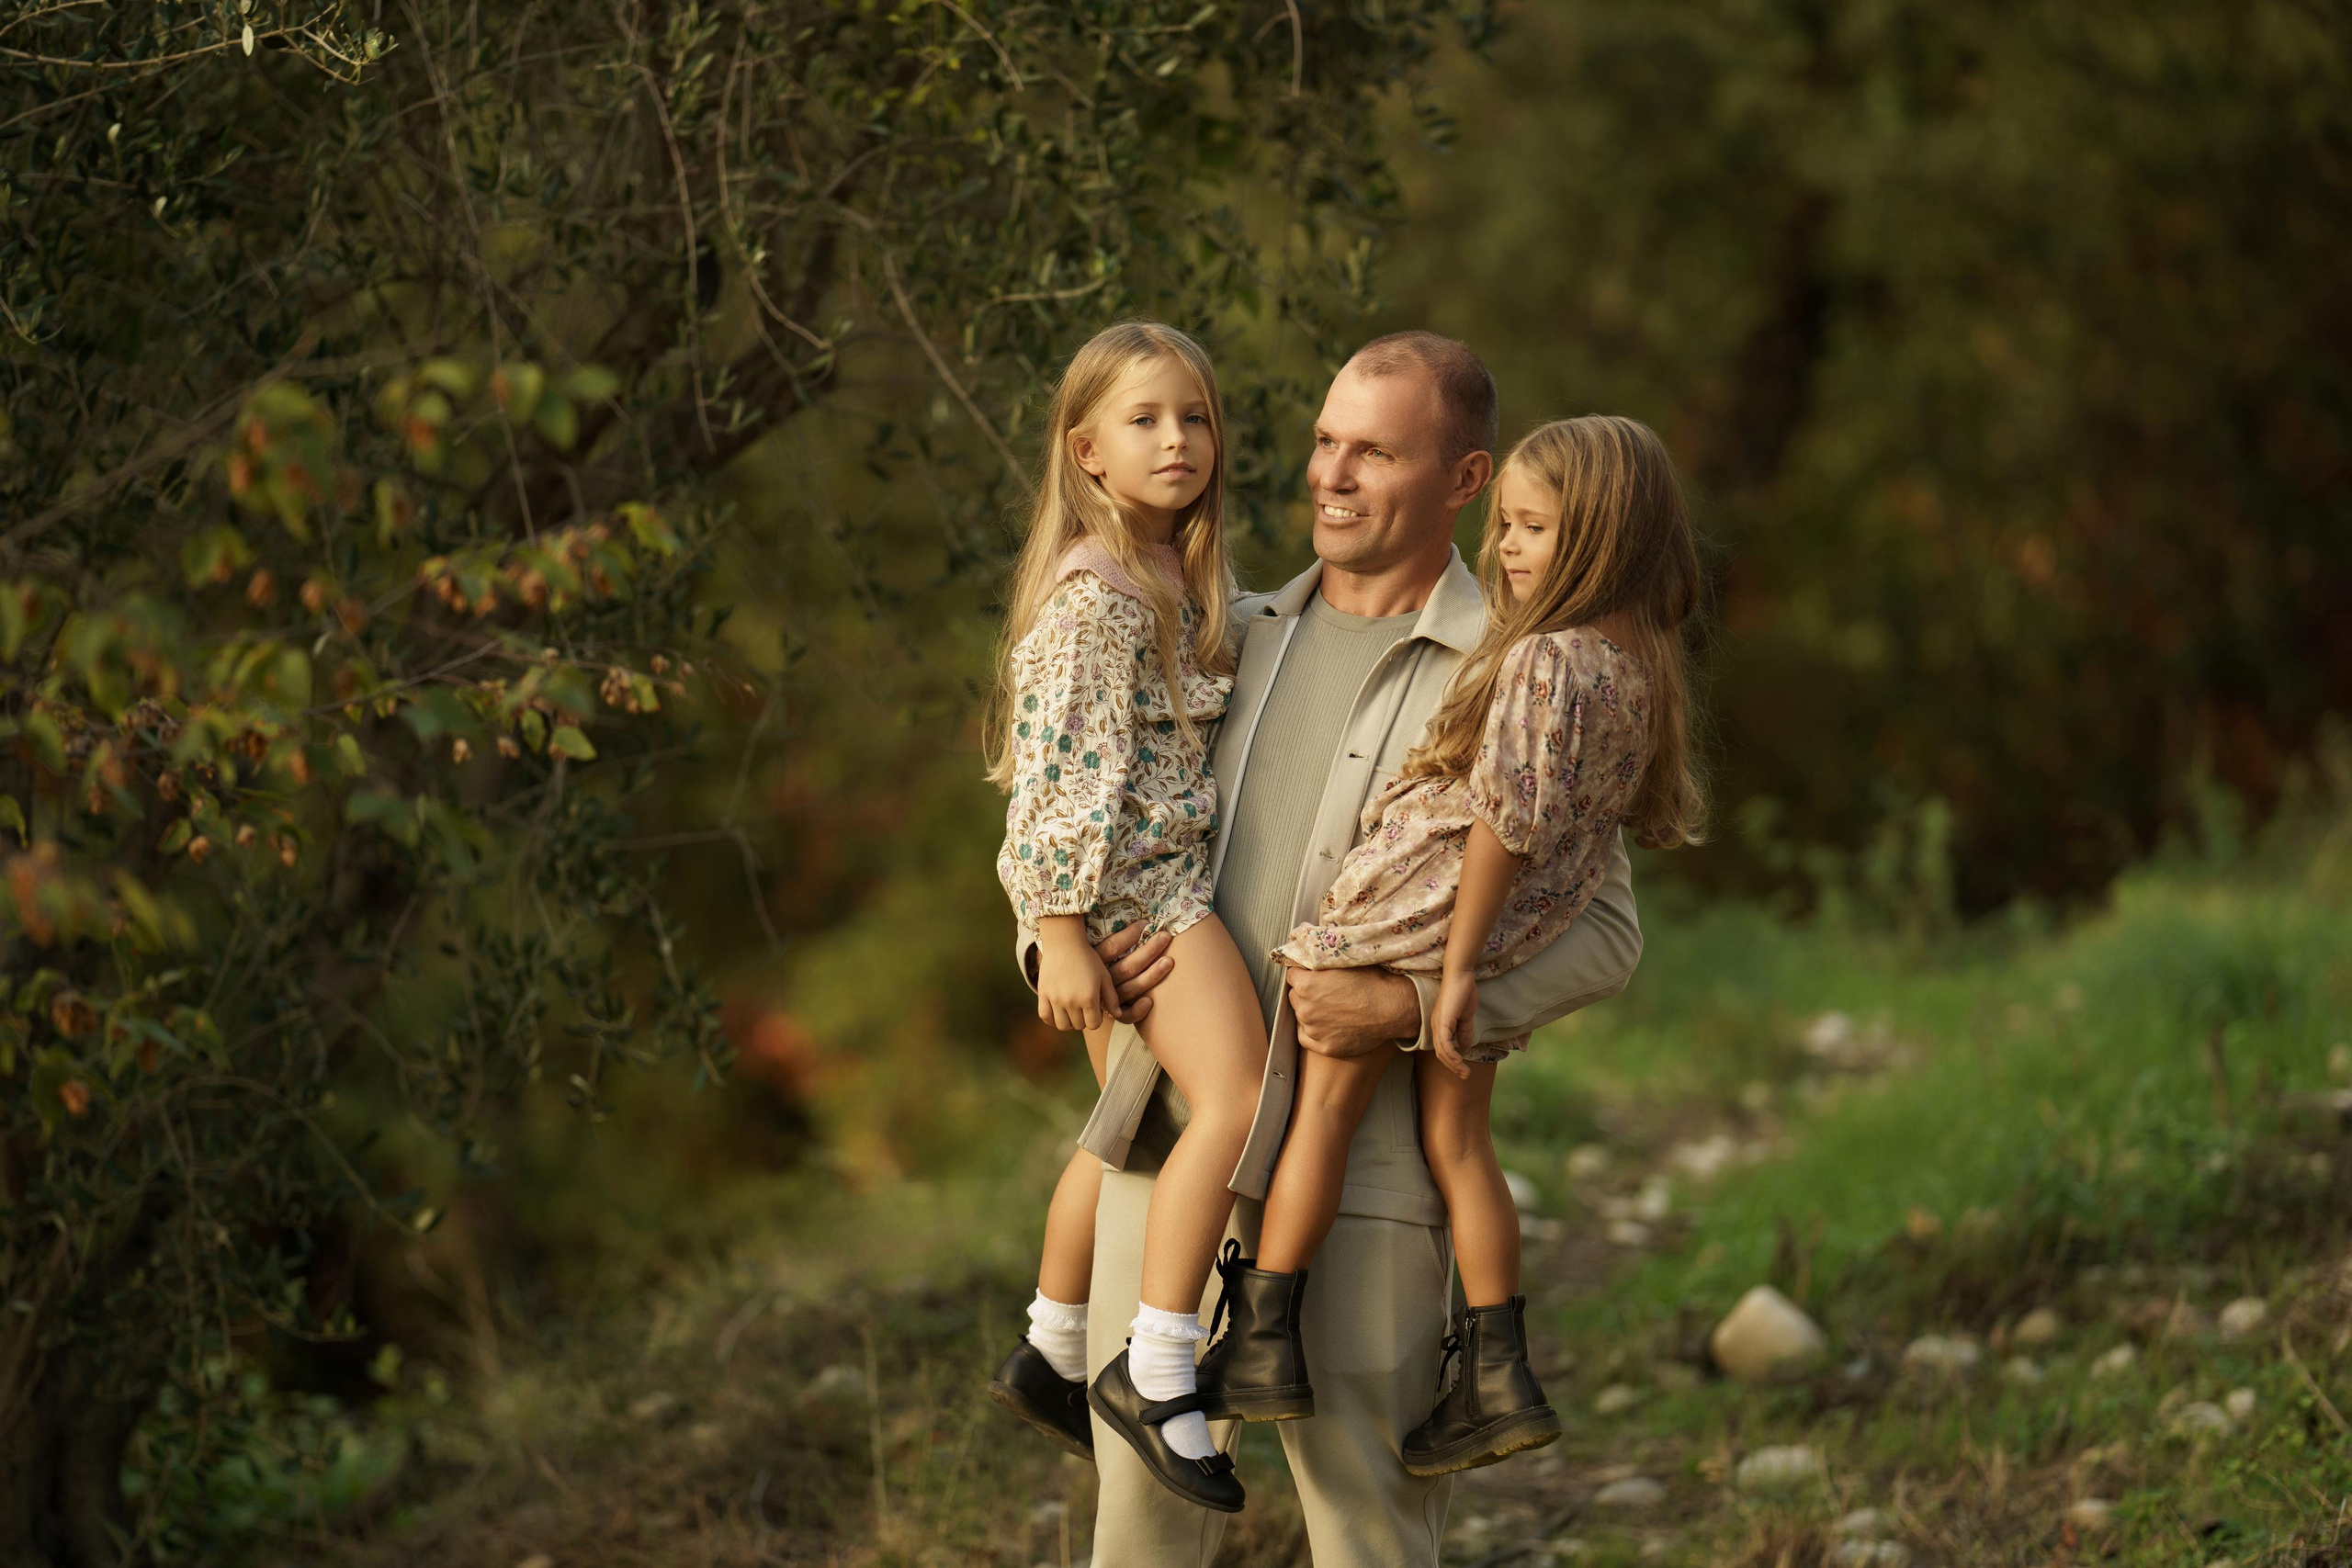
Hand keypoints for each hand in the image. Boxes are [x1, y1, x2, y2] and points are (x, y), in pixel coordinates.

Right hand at [1037, 919, 1119, 1032]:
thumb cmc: (1088, 958)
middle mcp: (1071, 1001)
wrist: (1065, 942)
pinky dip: (1052, 1018)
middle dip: (1083, 1020)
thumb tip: (1119, 1015)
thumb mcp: (1104, 976)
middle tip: (1084, 1008)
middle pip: (1078, 1025)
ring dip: (1069, 1021)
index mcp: (1089, 998)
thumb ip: (1112, 997)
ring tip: (1071, 1011)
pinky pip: (1045, 1017)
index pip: (1093, 1024)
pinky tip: (1058, 1011)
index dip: (1096, 1019)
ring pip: (1062, 1025)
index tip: (1095, 1010)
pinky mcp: (1043, 994)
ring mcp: (1055, 999)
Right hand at [1093, 924, 1176, 1025]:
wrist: (1070, 998)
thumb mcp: (1089, 952)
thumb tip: (1131, 920)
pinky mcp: (1111, 1014)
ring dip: (1151, 976)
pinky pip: (1125, 1016)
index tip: (1146, 923)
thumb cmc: (1083, 967)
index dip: (1129, 935)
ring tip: (1168, 962)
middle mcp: (1098, 982)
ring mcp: (1105, 1000)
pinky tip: (1150, 1001)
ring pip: (1130, 989)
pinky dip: (1137, 1010)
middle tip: (1165, 936)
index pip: (1112, 947)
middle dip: (1148, 951)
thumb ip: (1106, 941)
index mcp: (1092, 964)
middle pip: (1126, 967)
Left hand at [1286, 966, 1418, 1058]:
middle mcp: (1305, 1008)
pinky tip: (1328, 1024)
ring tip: (1333, 1008)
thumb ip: (1318, 955)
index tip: (1315, 976)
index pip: (1292, 975)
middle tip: (1327, 992)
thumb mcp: (1343, 959)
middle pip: (1295, 997)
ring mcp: (1314, 1029)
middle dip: (1306, 994)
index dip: (1304, 974)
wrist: (1392, 1007)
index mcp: (1306, 984)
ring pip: (1301, 1017)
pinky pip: (1306, 1037)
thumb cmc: (1371, 980)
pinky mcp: (1323, 1046)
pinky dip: (1313, 1031)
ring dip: (1311, 1012)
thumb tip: (1301, 940)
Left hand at [1430, 970, 1476, 1079]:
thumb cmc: (1463, 992)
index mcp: (1440, 1025)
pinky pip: (1444, 1044)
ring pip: (1442, 1051)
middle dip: (1453, 1067)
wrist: (1460, 976)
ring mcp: (1437, 1024)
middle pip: (1440, 1054)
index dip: (1452, 1061)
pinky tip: (1460, 1061)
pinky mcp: (1443, 1021)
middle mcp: (1435, 1026)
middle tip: (1465, 1076)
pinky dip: (1451, 1055)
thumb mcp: (1466, 1016)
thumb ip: (1465, 1030)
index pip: (1442, 1049)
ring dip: (1453, 1064)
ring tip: (1465, 1073)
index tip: (1464, 1070)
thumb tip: (1465, 1046)